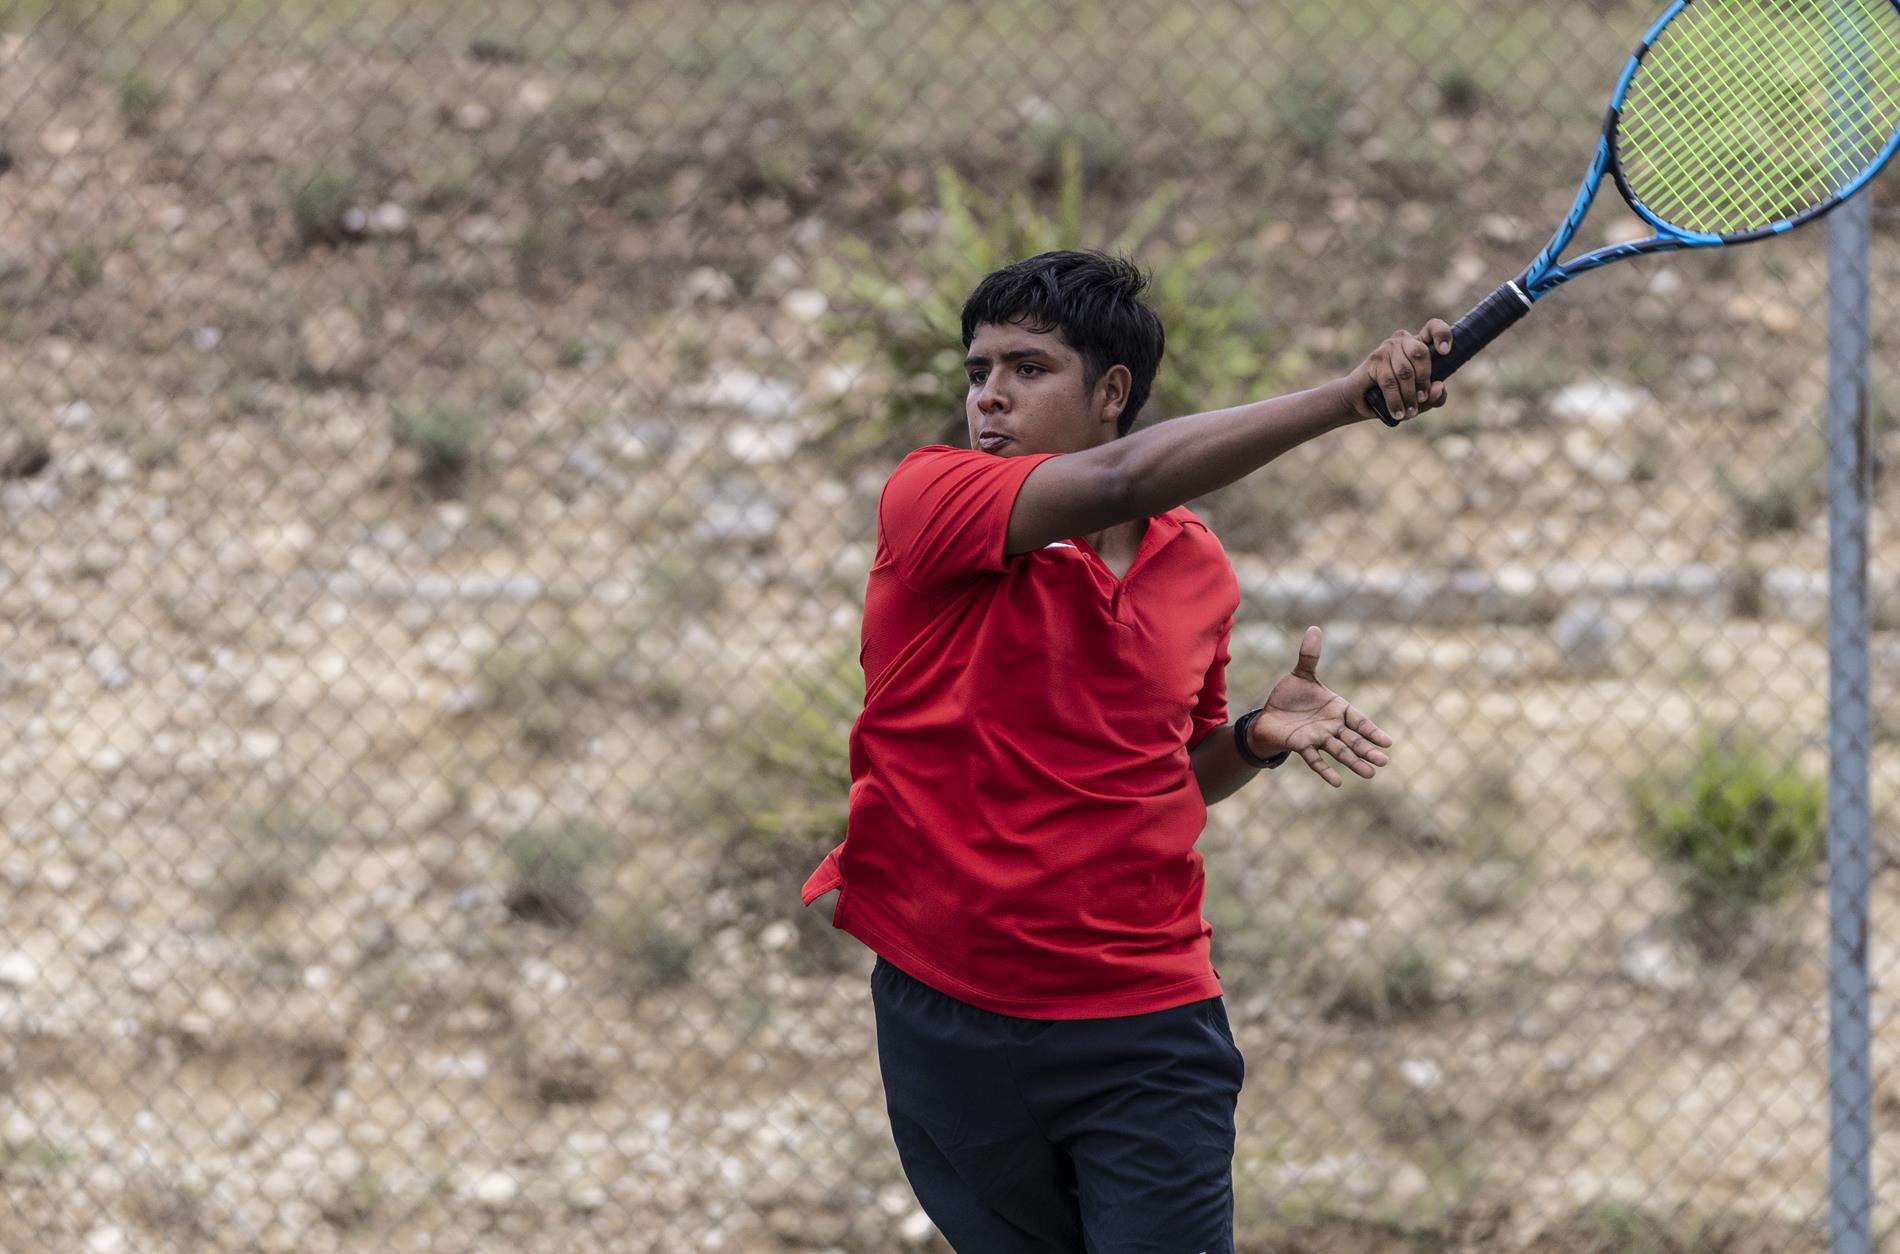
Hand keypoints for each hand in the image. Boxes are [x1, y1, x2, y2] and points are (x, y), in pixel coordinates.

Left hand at [1246, 626, 1394, 787]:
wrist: (1269, 714)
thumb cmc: (1290, 696)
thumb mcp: (1301, 674)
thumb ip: (1310, 656)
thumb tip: (1314, 628)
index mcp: (1337, 708)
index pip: (1359, 720)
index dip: (1372, 731)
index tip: (1388, 742)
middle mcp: (1331, 726)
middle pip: (1353, 740)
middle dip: (1367, 750)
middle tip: (1384, 762)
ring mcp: (1318, 738)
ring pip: (1339, 751)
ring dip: (1353, 762)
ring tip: (1369, 774)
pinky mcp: (1301, 746)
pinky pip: (1315, 760)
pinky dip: (1325, 770)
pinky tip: (1337, 782)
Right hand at [1342, 319, 1454, 422]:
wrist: (1364, 402)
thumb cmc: (1399, 396)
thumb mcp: (1423, 401)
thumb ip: (1437, 396)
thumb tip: (1439, 386)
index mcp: (1420, 344)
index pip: (1434, 328)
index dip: (1442, 335)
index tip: (1445, 352)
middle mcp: (1404, 340)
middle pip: (1420, 352)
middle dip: (1423, 380)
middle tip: (1422, 399)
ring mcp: (1387, 347)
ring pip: (1404, 371)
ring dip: (1408, 396)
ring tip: (1409, 413)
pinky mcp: (1374, 359)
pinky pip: (1389, 381)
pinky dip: (1395, 400)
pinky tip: (1398, 413)